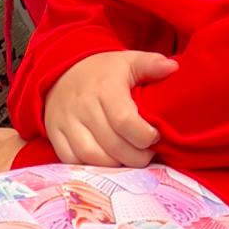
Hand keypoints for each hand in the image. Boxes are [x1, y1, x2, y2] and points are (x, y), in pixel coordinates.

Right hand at [44, 50, 175, 166]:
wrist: (62, 70)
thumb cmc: (103, 71)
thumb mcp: (128, 61)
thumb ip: (151, 64)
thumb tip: (173, 68)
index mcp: (104, 88)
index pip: (124, 121)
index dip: (144, 136)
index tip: (154, 136)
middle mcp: (83, 106)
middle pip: (112, 144)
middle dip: (136, 157)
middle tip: (147, 154)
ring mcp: (66, 121)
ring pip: (92, 156)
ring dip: (115, 165)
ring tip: (129, 159)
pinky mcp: (54, 133)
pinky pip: (71, 160)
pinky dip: (91, 167)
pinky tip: (106, 161)